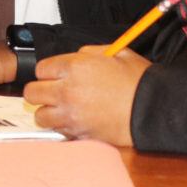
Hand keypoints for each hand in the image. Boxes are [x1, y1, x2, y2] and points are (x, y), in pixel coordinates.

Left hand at [23, 45, 149, 144]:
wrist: (153, 109)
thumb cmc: (138, 81)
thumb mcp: (116, 53)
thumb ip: (89, 53)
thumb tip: (76, 58)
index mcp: (75, 67)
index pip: (41, 69)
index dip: (49, 72)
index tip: (56, 75)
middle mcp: (67, 91)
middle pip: (32, 92)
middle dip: (41, 91)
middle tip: (53, 93)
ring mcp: (71, 115)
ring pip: (39, 116)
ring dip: (48, 112)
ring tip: (62, 110)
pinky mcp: (79, 133)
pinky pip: (57, 131)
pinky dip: (62, 128)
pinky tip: (74, 122)